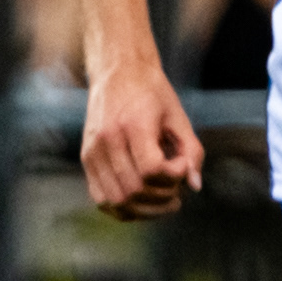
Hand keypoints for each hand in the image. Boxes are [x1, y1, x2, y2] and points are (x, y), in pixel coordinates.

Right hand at [81, 59, 203, 219]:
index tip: (182, 165)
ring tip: (162, 199)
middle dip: (161, 197)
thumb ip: (192, 150)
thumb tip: (195, 186)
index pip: (152, 169)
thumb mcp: (178, 116)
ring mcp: (93, 151)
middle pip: (134, 189)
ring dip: (144, 209)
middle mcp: (108, 140)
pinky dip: (124, 208)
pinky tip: (142, 201)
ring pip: (117, 200)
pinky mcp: (87, 159)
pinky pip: (102, 198)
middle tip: (176, 188)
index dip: (173, 176)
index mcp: (134, 124)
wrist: (118, 71)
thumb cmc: (152, 93)